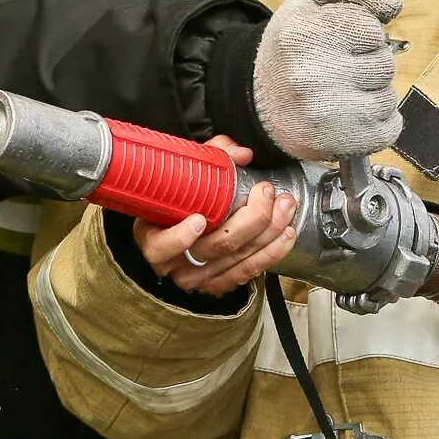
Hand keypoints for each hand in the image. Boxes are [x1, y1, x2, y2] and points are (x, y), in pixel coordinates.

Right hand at [135, 136, 297, 295]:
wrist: (175, 228)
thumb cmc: (177, 200)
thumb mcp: (183, 175)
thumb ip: (211, 157)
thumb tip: (242, 154)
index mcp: (153, 238)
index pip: (160, 247)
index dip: (180, 238)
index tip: (198, 219)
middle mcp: (175, 264)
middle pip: (216, 248)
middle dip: (250, 219)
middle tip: (266, 192)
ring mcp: (198, 278)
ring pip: (238, 259)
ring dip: (268, 233)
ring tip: (284, 207)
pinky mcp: (220, 284)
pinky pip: (249, 272)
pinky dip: (272, 253)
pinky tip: (285, 234)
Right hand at [252, 0, 402, 160]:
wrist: (258, 101)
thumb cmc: (292, 45)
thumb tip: (394, 5)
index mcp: (302, 35)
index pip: (373, 30)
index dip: (363, 34)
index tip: (338, 42)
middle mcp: (310, 76)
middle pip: (385, 65)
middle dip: (369, 64)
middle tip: (337, 69)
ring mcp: (326, 115)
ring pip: (389, 97)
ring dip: (373, 94)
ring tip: (342, 92)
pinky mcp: (340, 144)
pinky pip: (391, 128)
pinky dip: (378, 122)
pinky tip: (350, 114)